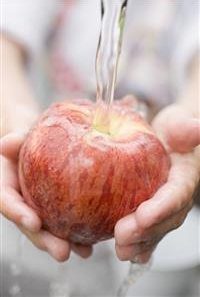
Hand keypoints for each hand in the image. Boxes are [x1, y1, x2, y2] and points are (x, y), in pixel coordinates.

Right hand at [0, 132, 91, 260]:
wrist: (35, 144)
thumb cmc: (26, 140)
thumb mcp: (19, 137)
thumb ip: (14, 141)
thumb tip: (6, 144)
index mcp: (7, 186)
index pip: (8, 202)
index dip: (19, 214)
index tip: (34, 223)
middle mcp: (22, 202)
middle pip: (30, 225)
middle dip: (46, 240)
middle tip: (63, 252)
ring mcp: (38, 207)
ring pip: (49, 229)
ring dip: (66, 243)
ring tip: (85, 252)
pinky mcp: (55, 208)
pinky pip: (66, 221)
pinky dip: (79, 233)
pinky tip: (94, 241)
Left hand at [114, 104, 199, 262]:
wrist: (167, 142)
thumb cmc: (172, 132)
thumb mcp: (178, 125)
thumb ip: (186, 128)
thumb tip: (197, 128)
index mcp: (184, 176)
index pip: (176, 193)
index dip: (163, 206)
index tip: (144, 214)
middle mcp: (177, 196)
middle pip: (165, 218)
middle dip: (146, 231)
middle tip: (122, 237)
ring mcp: (166, 208)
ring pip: (157, 230)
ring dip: (140, 243)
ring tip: (121, 250)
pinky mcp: (154, 212)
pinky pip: (149, 231)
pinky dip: (140, 245)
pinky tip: (128, 254)